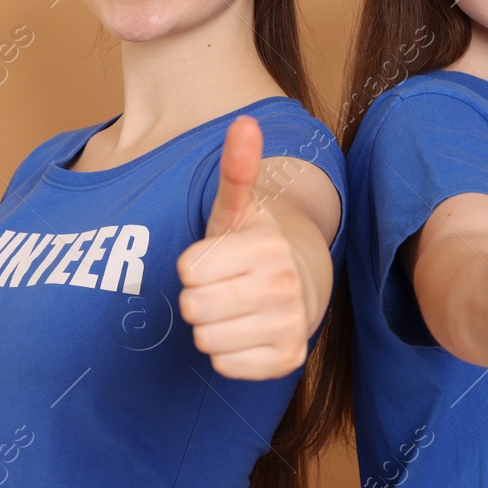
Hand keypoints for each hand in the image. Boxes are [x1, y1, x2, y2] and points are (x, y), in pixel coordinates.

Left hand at [177, 116, 310, 379]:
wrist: (299, 287)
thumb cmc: (253, 248)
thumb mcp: (238, 209)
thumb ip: (237, 169)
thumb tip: (244, 121)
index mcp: (268, 247)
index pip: (187, 270)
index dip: (193, 265)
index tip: (216, 260)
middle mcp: (284, 286)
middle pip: (193, 307)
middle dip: (198, 297)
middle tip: (222, 286)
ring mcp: (289, 326)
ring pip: (205, 339)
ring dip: (210, 327)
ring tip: (232, 309)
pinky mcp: (287, 361)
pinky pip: (225, 366)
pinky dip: (227, 354)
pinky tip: (244, 332)